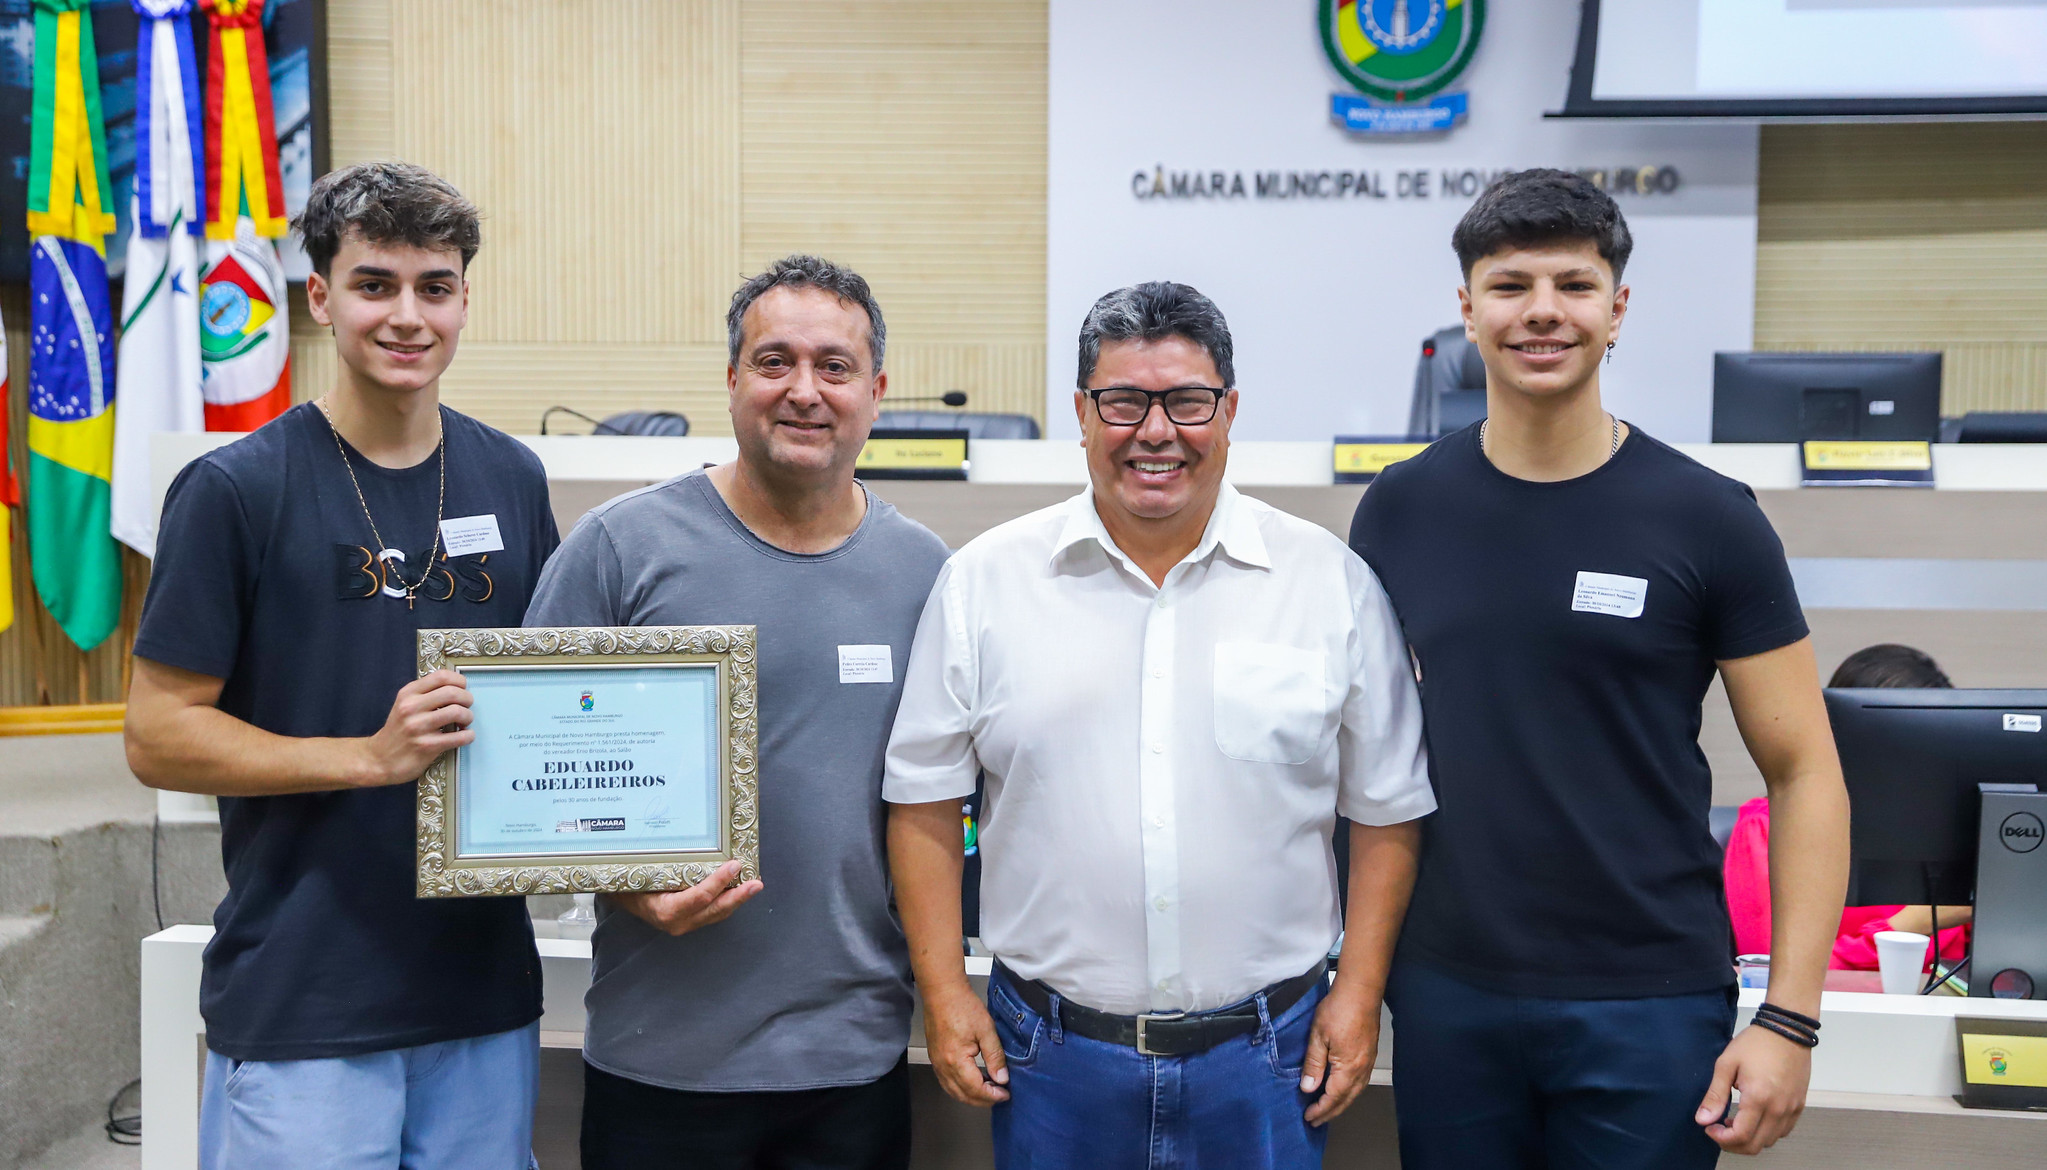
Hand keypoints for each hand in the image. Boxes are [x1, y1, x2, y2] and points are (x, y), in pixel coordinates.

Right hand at [356, 669, 475, 786]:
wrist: (379, 759)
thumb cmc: (398, 731)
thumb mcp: (404, 705)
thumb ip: (425, 694)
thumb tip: (457, 687)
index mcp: (408, 694)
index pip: (441, 676)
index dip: (459, 681)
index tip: (463, 688)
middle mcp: (411, 708)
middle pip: (452, 692)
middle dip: (467, 699)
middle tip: (467, 706)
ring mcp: (418, 727)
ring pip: (457, 712)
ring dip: (468, 716)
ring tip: (464, 722)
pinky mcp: (427, 746)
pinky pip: (459, 737)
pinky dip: (468, 735)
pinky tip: (465, 736)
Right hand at [607, 860, 762, 936]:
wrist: (622, 900)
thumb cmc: (631, 883)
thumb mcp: (643, 873)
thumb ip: (662, 865)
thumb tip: (679, 839)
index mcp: (665, 910)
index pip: (699, 897)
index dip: (718, 882)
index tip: (733, 865)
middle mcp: (677, 922)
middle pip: (714, 910)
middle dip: (738, 897)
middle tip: (755, 883)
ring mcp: (685, 924)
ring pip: (717, 914)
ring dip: (737, 900)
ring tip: (753, 886)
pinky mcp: (691, 922)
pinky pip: (713, 913)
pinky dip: (728, 902)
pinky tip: (739, 890)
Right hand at [923, 984, 1009, 1106]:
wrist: (942, 992)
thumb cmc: (962, 1006)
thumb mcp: (986, 1030)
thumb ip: (995, 1056)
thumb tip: (1002, 1078)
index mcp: (955, 1060)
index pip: (975, 1089)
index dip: (992, 1095)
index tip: (1005, 1094)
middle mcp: (942, 1066)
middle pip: (963, 1095)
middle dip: (983, 1100)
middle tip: (999, 1096)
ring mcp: (936, 1063)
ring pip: (953, 1091)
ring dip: (971, 1096)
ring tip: (988, 1091)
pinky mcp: (935, 1058)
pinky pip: (946, 1082)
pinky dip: (960, 1088)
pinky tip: (972, 1083)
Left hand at [1301, 983, 1379, 1126]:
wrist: (1360, 990)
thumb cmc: (1339, 1009)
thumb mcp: (1318, 1036)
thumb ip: (1313, 1064)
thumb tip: (1308, 1087)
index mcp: (1348, 1068)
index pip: (1333, 1098)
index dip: (1320, 1110)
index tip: (1309, 1117)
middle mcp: (1361, 1069)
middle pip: (1346, 1099)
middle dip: (1331, 1112)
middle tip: (1316, 1120)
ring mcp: (1368, 1061)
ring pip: (1355, 1091)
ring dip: (1341, 1103)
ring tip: (1328, 1108)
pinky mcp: (1370, 1052)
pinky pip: (1360, 1081)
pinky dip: (1349, 1091)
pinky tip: (1342, 1088)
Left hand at [1696, 1024, 1811, 1154]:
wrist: (1787, 1030)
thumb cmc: (1756, 1043)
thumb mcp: (1727, 1064)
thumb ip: (1715, 1095)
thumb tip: (1703, 1120)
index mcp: (1758, 1099)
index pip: (1740, 1137)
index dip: (1721, 1138)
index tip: (1710, 1128)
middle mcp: (1778, 1109)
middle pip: (1755, 1145)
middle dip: (1733, 1144)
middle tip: (1719, 1128)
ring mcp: (1791, 1109)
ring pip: (1770, 1141)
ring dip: (1750, 1138)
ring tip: (1735, 1120)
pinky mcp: (1799, 1105)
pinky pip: (1783, 1131)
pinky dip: (1767, 1132)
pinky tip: (1754, 1116)